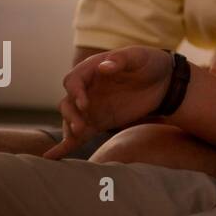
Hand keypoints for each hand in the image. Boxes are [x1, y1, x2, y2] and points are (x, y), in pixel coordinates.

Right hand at [44, 46, 172, 159]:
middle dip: (71, 115)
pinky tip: (51, 157)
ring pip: (70, 119)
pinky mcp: (98, 123)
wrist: (165, 82)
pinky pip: (78, 135)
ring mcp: (91, 107)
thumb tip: (103, 67)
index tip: (85, 104)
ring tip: (78, 137)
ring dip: (70, 129)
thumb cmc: (150, 63)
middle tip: (81, 127)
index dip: (75, 93)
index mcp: (92, 69)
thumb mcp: (139, 57)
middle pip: (67, 103)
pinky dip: (65, 146)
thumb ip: (121, 60)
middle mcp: (87, 89)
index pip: (73, 81)